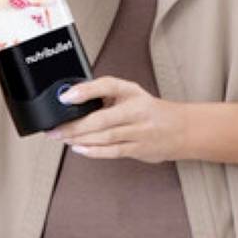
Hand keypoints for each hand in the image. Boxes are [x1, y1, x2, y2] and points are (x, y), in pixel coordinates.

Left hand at [46, 77, 187, 163]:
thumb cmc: (150, 111)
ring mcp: (140, 131)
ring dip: (80, 139)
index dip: (86, 90)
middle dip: (74, 125)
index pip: (108, 86)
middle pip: (102, 119)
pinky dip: (94, 151)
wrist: (182, 129)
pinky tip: (79, 149)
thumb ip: (106, 96)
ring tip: (63, 138)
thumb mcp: (131, 95)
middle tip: (56, 128)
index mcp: (132, 92)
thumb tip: (72, 100)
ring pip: (105, 136)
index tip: (67, 96)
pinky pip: (113, 151)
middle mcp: (137, 110)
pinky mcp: (140, 148)